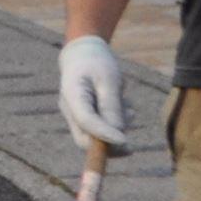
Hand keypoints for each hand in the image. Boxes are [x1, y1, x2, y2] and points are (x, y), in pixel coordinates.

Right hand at [59, 34, 136, 151]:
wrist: (84, 53)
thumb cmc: (97, 62)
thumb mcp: (109, 79)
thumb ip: (112, 106)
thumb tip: (118, 135)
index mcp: (72, 94)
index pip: (86, 121)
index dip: (104, 135)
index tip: (126, 142)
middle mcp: (70, 109)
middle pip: (85, 139)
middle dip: (109, 145)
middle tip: (130, 148)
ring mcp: (75, 114)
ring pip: (95, 135)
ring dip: (116, 130)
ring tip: (130, 110)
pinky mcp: (84, 116)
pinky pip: (100, 128)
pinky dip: (115, 123)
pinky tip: (126, 108)